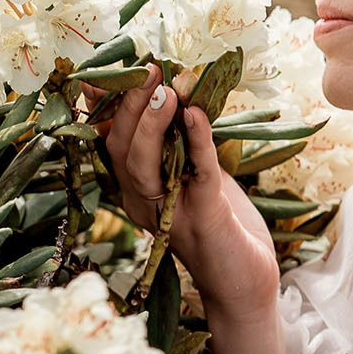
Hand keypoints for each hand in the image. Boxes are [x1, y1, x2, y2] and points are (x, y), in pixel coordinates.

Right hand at [87, 62, 279, 322]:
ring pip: (144, 166)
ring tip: (166, 90)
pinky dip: (198, 142)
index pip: (111, 142)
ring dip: (153, 124)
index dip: (107, 107)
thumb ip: (186, 143)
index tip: (110, 70)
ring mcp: (168, 213)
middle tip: (147, 69)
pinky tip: (198, 115)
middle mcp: (143, 201)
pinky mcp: (202, 220)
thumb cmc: (222, 227)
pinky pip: (196, 175)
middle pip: (121, 149)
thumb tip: (182, 92)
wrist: (245, 284)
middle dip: (132, 106)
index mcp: (137, 189)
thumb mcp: (197, 177)